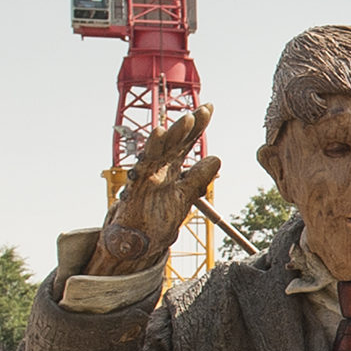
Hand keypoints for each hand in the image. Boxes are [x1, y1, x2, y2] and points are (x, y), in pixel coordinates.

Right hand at [88, 105, 219, 276]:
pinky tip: (159, 134)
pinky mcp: (135, 186)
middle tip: (205, 109)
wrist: (134, 243)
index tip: (210, 108)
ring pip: (160, 150)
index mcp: (171, 170)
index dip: (197, 127)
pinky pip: (144, 165)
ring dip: (173, 134)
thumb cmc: (155, 220)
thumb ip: (198, 179)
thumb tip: (216, 159)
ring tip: (187, 118)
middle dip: (189, 126)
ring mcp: (146, 176)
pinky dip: (152, 150)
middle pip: (175, 142)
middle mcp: (158, 169)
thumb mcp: (184, 197)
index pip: (186, 144)